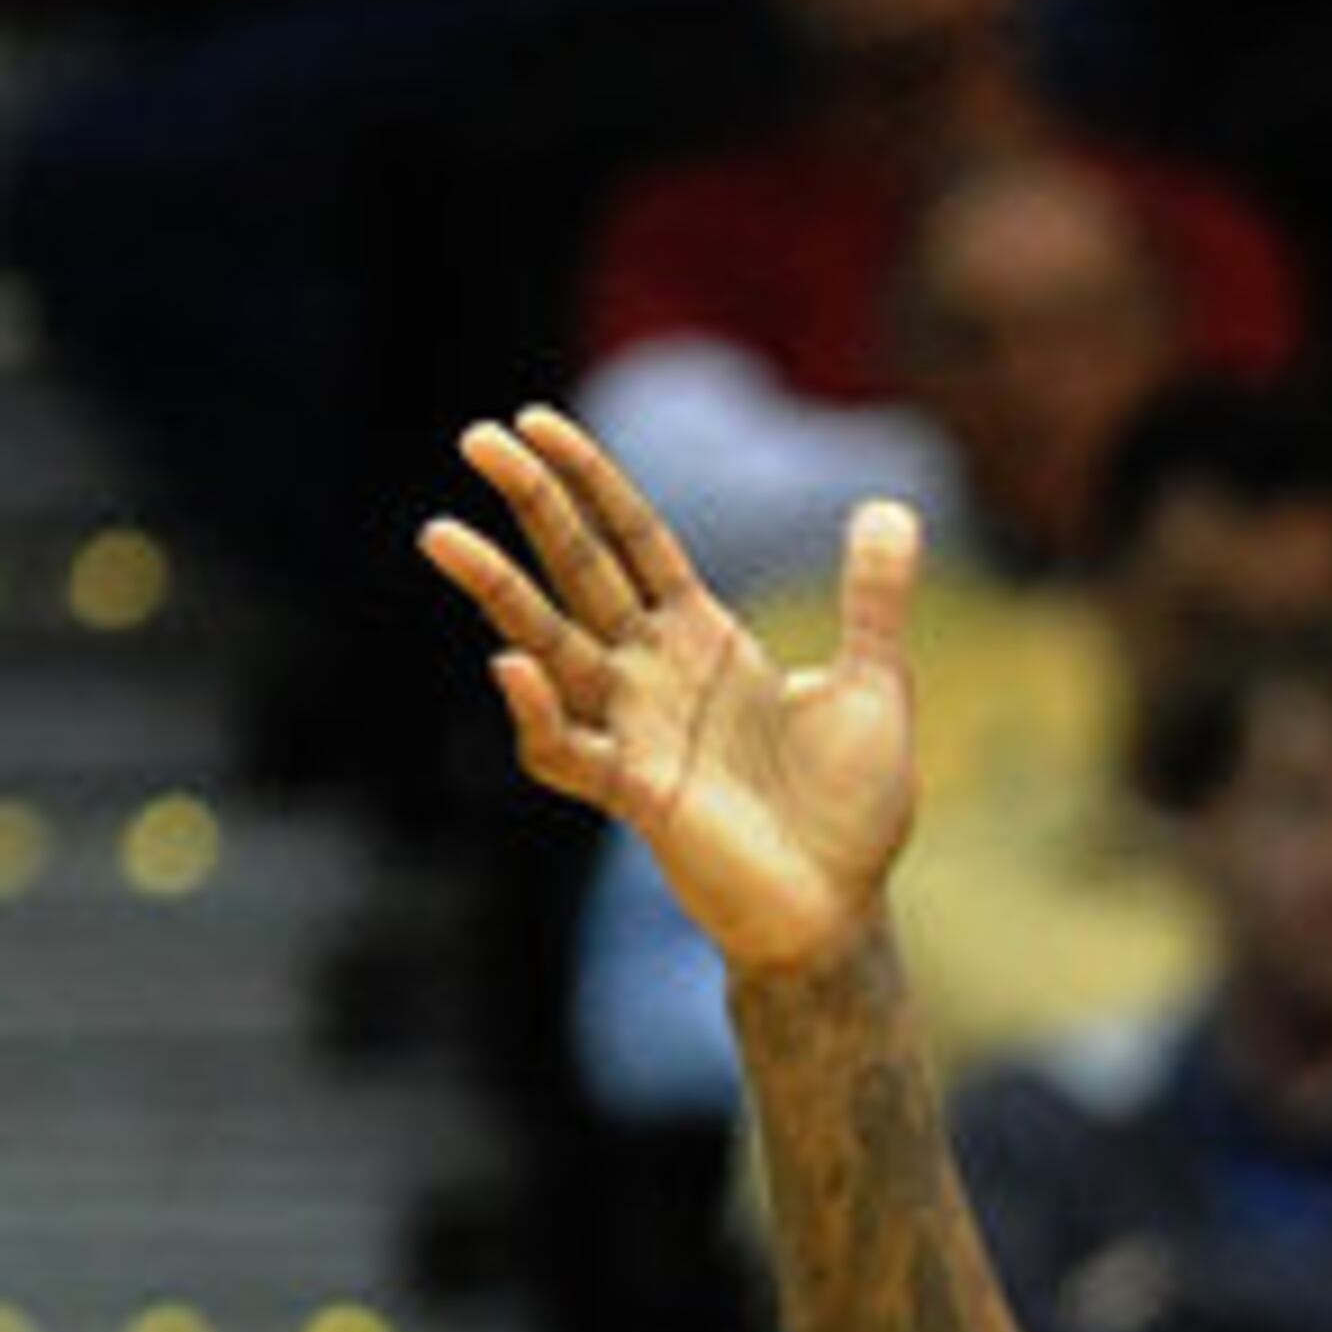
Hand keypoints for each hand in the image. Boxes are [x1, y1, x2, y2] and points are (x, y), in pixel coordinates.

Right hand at [419, 404, 917, 969]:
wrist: (842, 910)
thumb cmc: (853, 811)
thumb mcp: (876, 688)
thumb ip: (872, 601)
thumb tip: (891, 509)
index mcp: (704, 638)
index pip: (632, 539)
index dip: (590, 481)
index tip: (537, 421)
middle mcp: (656, 674)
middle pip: (579, 570)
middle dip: (530, 505)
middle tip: (477, 438)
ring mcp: (637, 730)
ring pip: (547, 646)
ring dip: (497, 593)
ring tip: (440, 533)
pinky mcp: (636, 793)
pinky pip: (565, 749)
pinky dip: (537, 713)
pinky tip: (511, 669)